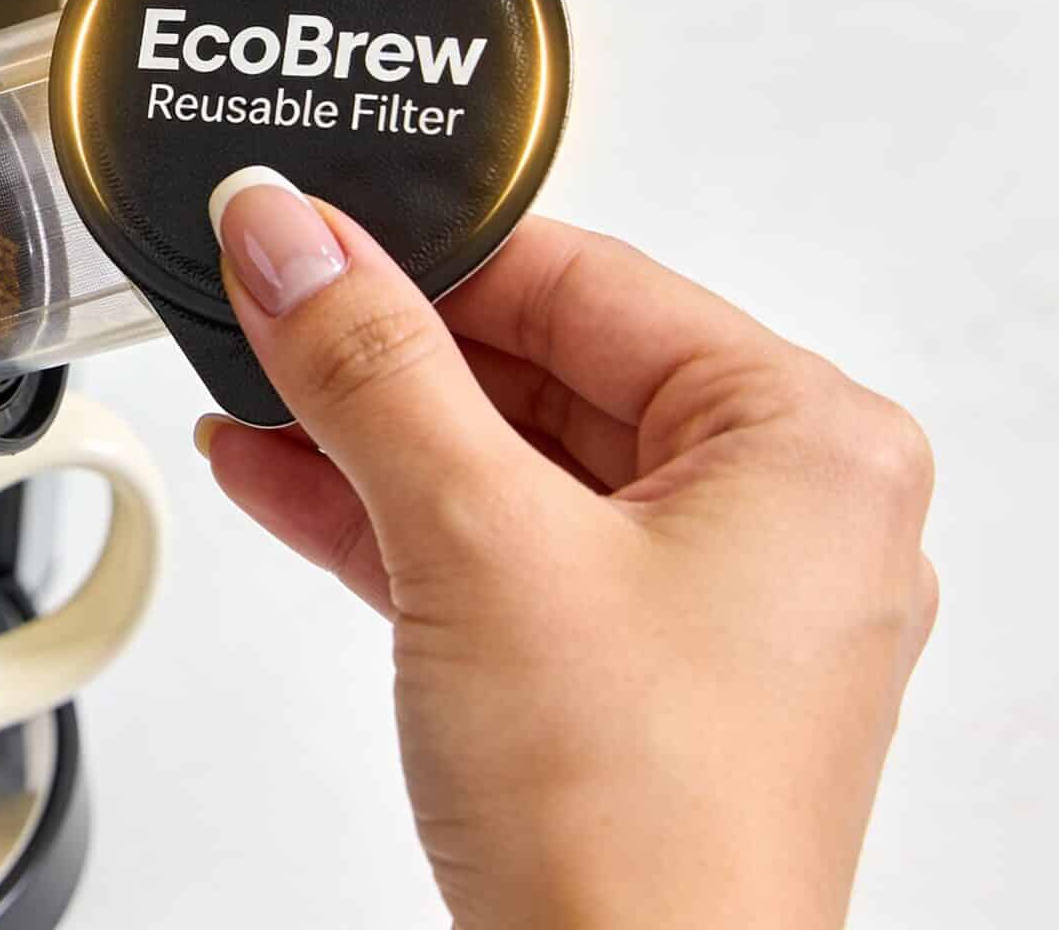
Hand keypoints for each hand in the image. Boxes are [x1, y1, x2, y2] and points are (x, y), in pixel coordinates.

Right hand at [199, 170, 936, 929]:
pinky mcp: (630, 681)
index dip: (430, 254)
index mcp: (808, 447)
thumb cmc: (641, 827)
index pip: (589, 281)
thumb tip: (290, 232)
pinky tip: (285, 480)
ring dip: (369, 436)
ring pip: (511, 467)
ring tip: (249, 391)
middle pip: (545, 371)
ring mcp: (706, 609)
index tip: (306, 230)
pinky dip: (394, 520)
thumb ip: (371, 366)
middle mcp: (781, 520)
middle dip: (384, 353)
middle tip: (261, 307)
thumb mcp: (477, 541)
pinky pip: (502, 555)